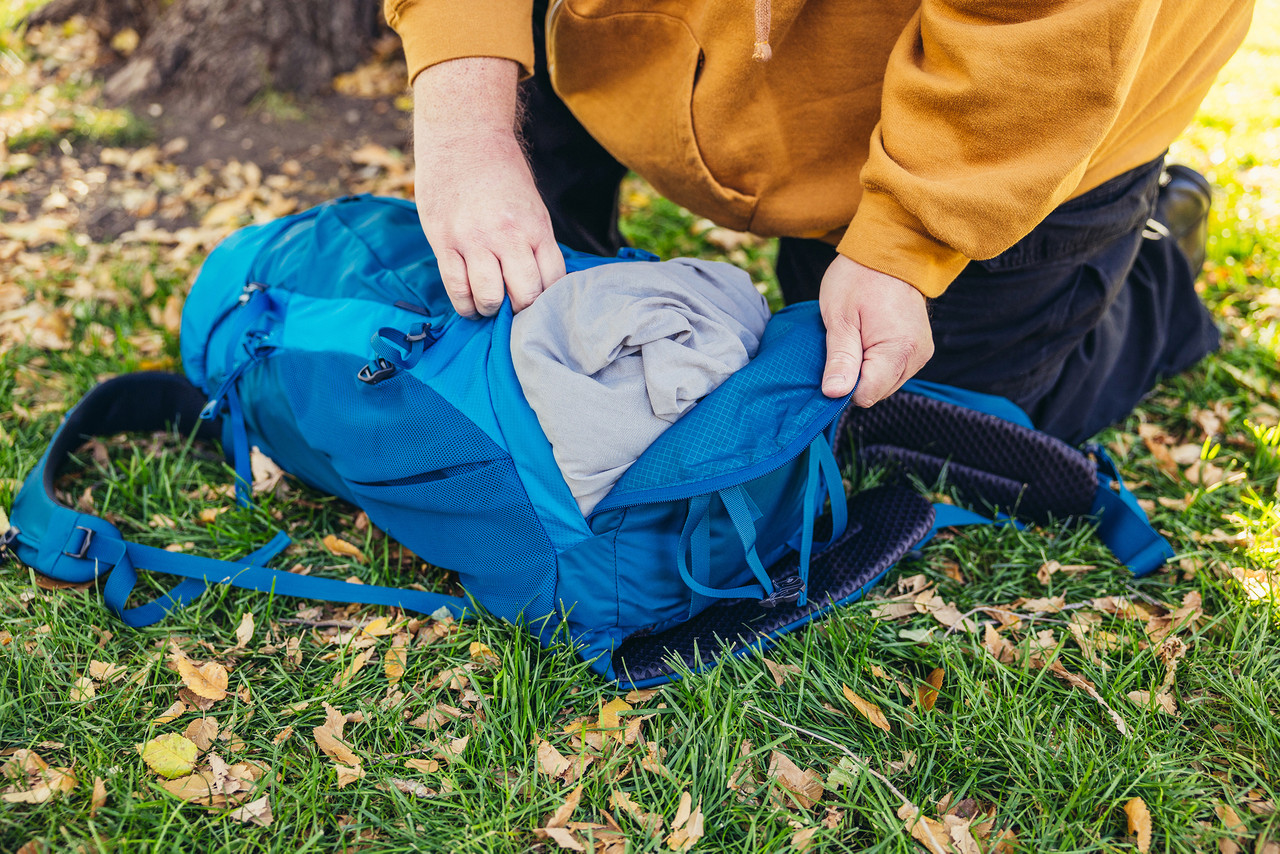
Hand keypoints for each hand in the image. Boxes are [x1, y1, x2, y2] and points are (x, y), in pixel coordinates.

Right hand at [413, 58, 565, 316]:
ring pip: (489, 298)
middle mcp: (507, 236)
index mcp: (535, 228)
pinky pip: (456, 288)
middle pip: (524, 296)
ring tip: (489, 304)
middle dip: (521, 309)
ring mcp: (474, 240)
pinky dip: (465, 305)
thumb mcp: (532, 206)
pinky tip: (469, 305)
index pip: (552, 281)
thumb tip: (540, 285)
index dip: (547, 300)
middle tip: (513, 307)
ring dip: (490, 309)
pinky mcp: (444, 241)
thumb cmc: (501, 173)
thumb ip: (535, 243)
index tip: (539, 302)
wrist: (464, 136)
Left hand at [818, 255, 933, 405]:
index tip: (835, 356)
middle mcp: (916, 357)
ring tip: (858, 335)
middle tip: (846, 340)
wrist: (891, 250)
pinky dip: (876, 361)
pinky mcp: (919, 349)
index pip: (865, 394)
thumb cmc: (859, 278)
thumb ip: (840, 358)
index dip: (843, 383)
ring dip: (865, 368)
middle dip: (855, 374)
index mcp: (899, 351)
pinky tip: (869, 337)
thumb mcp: (840, 317)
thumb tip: (834, 394)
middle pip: (875, 391)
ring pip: (884, 383)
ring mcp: (920, 353)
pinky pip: (892, 370)